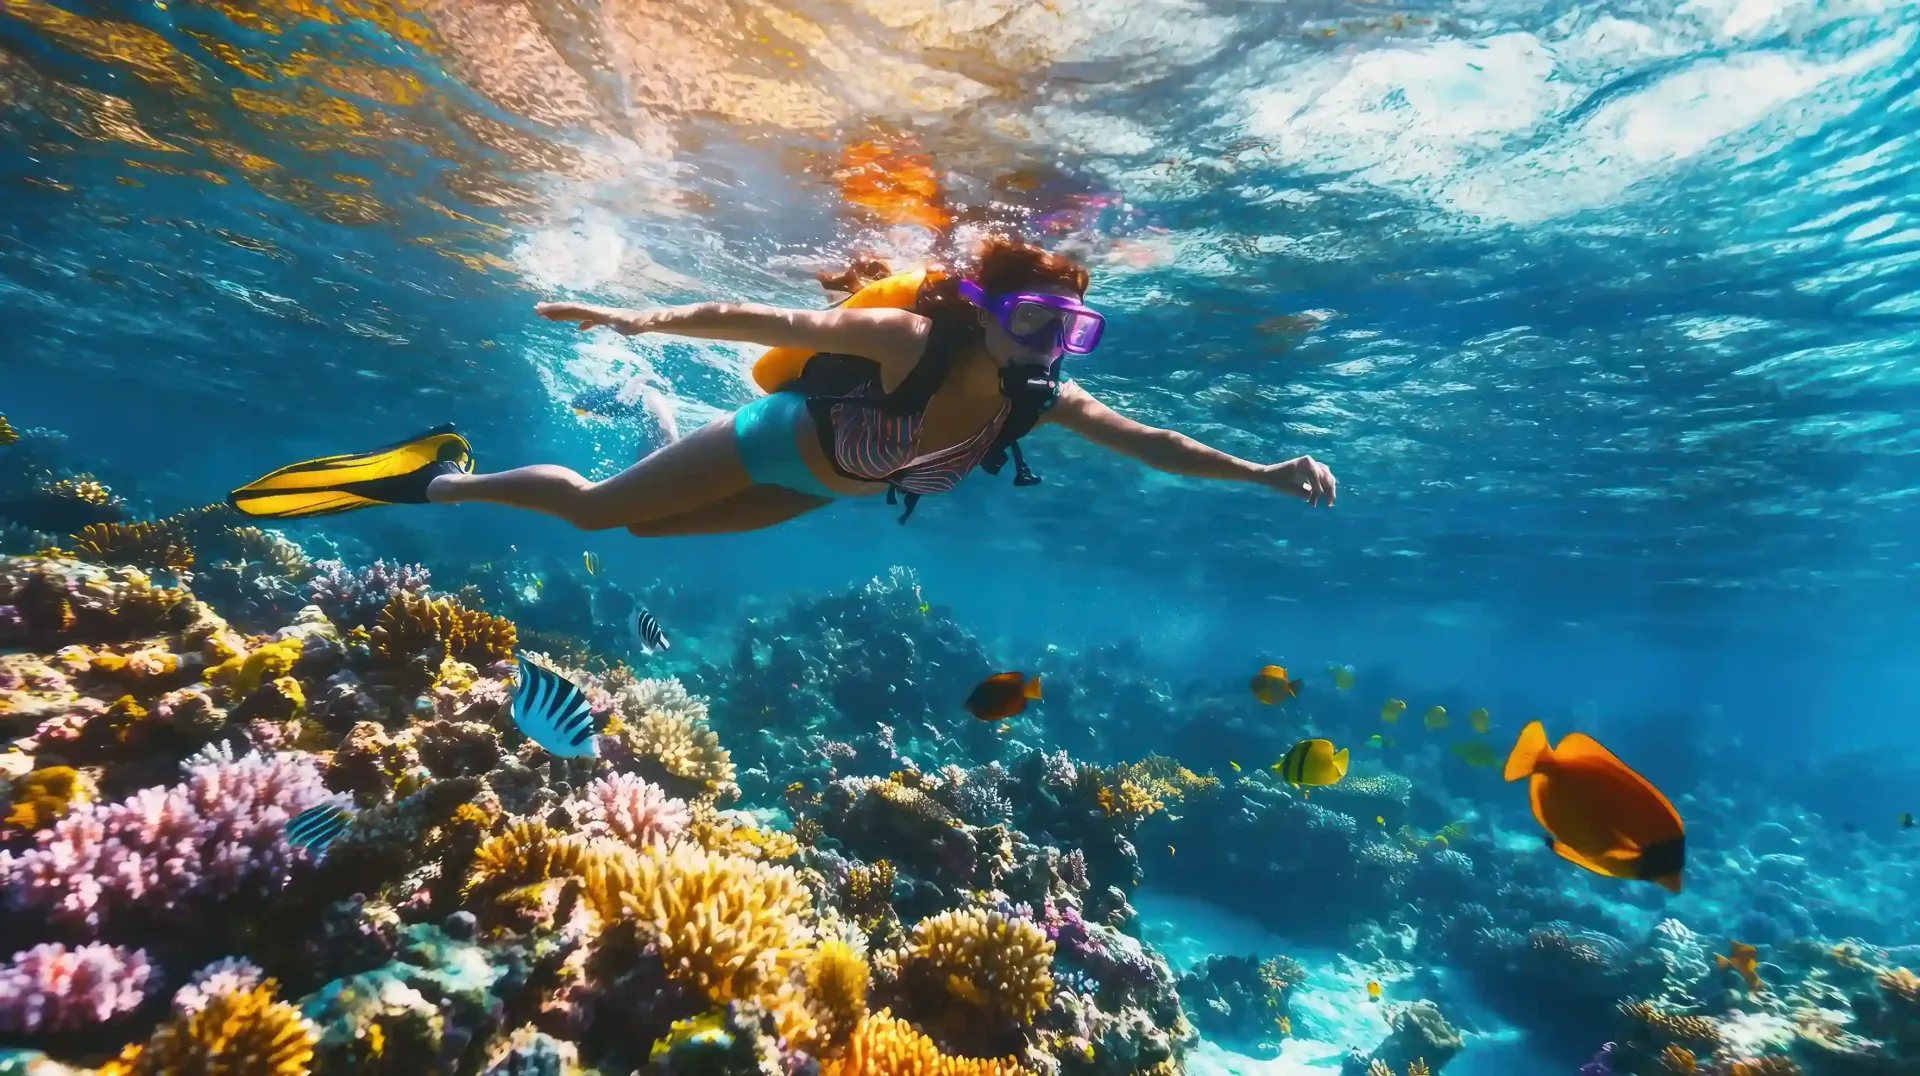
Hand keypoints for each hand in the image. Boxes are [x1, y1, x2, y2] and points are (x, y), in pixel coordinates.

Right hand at [534, 301, 654, 334]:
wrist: (648, 320)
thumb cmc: (642, 322)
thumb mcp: (638, 322)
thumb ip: (637, 320)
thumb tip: (644, 317)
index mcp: (600, 312)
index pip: (576, 309)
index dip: (561, 309)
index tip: (546, 310)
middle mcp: (598, 311)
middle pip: (572, 309)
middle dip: (554, 310)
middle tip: (536, 310)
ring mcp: (600, 315)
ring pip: (577, 313)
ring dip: (562, 314)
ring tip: (546, 315)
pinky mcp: (605, 320)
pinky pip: (588, 320)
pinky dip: (580, 322)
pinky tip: (578, 328)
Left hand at [1261, 455, 1336, 505]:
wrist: (1270, 475)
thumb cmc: (1278, 481)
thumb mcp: (1291, 489)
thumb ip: (1305, 492)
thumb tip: (1318, 497)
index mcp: (1306, 463)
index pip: (1317, 477)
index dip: (1318, 491)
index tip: (1314, 503)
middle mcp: (1311, 461)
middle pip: (1326, 476)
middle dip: (1328, 490)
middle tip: (1328, 504)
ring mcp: (1313, 464)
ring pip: (1327, 476)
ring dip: (1328, 489)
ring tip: (1328, 502)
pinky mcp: (1312, 469)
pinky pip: (1323, 477)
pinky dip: (1324, 486)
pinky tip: (1324, 496)